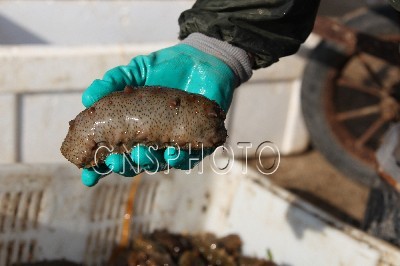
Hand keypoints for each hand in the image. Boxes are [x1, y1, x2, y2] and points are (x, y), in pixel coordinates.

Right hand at [81, 33, 251, 185]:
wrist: (201, 60)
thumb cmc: (165, 69)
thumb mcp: (135, 72)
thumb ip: (113, 81)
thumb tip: (87, 97)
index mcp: (134, 129)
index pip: (113, 153)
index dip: (99, 169)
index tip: (87, 176)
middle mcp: (152, 141)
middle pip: (134, 164)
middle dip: (123, 166)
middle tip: (115, 161)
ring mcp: (174, 143)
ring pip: (160, 164)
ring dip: (149, 163)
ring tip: (141, 154)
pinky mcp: (198, 142)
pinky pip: (190, 157)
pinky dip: (180, 158)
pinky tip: (173, 153)